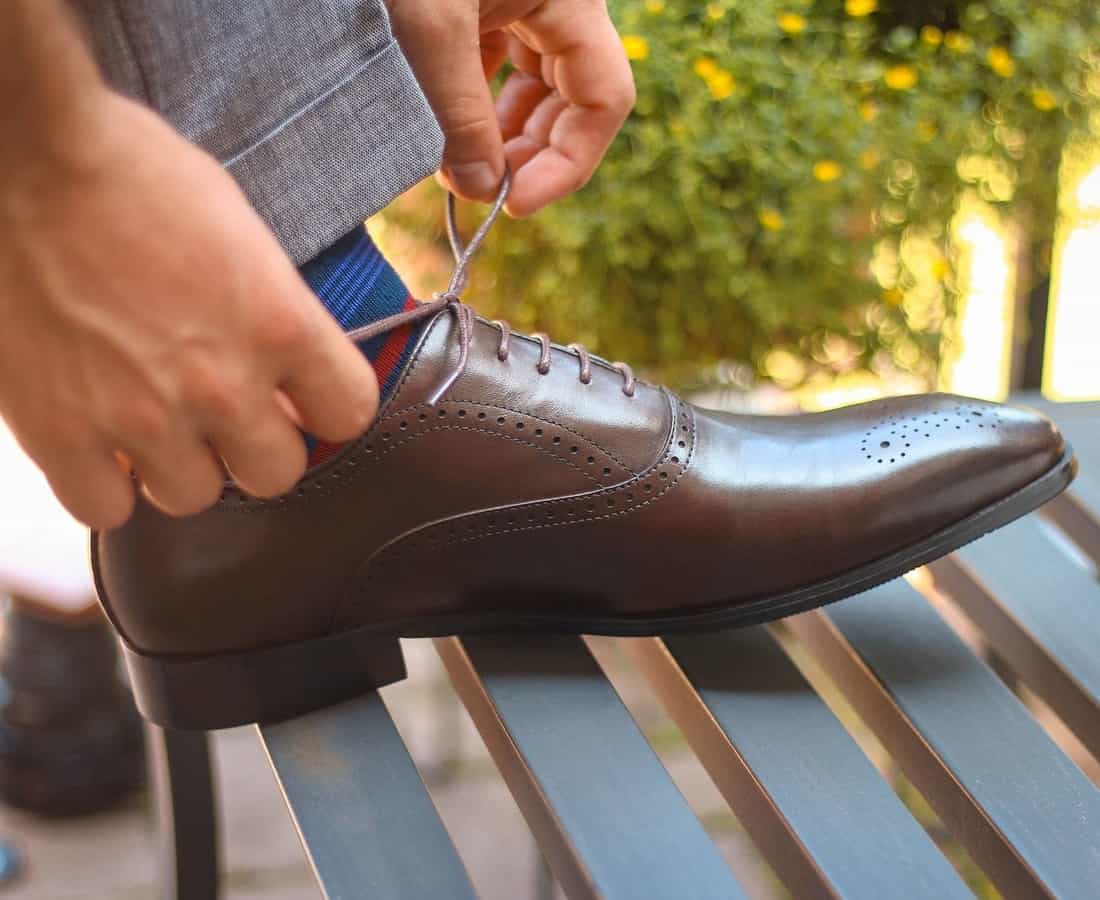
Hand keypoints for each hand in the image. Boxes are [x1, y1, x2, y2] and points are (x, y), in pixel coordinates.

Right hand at [0, 89, 378, 528]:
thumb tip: (290, 365)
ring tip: (154, 423)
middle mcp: (223, 384)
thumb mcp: (241, 232)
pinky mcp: (60, 431)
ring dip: (180, 467)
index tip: (303, 400)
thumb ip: (275, 311)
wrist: (22, 153)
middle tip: (225, 416)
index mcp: (280, 325)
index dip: (327, 408)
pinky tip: (99, 444)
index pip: (350, 413)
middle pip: (277, 474)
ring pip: (193, 497)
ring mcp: (142, 415)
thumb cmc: (132, 173)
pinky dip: (104, 486)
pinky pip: (104, 510)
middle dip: (255, 447)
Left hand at [386, 0, 634, 216]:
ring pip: (535, 85)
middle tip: (486, 192)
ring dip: (505, 136)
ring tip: (462, 169)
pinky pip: (496, 66)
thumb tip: (482, 192)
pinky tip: (449, 134)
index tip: (515, 205)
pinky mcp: (478, 4)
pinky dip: (478, 106)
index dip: (570, 163)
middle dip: (534, 153)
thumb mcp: (426, 35)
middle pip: (573, 97)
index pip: (604, 98)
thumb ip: (460, 120)